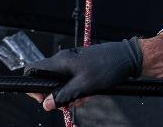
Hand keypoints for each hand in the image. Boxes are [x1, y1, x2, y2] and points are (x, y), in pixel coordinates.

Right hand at [23, 38, 142, 110]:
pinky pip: (71, 81)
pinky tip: (88, 93)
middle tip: (69, 102)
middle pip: (47, 80)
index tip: (43, 98)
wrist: (129, 57)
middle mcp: (64, 60)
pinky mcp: (82, 66)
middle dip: (55, 95)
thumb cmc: (108, 67)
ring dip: (68, 94)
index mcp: (61, 61)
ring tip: (83, 98)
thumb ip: (63, 95)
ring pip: (60, 83)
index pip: (33, 69)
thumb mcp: (85, 85)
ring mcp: (73, 63)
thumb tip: (45, 104)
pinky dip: (77, 89)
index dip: (32, 86)